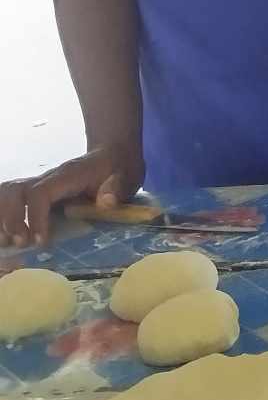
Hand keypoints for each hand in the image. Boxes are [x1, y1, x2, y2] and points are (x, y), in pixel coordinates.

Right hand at [0, 143, 144, 248]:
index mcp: (67, 176)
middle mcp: (48, 178)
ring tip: (9, 242)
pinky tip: (9, 235)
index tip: (41, 241)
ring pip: (8, 193)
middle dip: (11, 218)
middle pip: (14, 191)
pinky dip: (6, 216)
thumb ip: (116, 188)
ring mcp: (40, 184)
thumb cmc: (117, 170)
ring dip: (4, 217)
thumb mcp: (125, 177)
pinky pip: (12, 199)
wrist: (112, 156)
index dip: (36, 217)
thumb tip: (107, 201)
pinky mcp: (37, 193)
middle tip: (21, 243)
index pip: (40, 193)